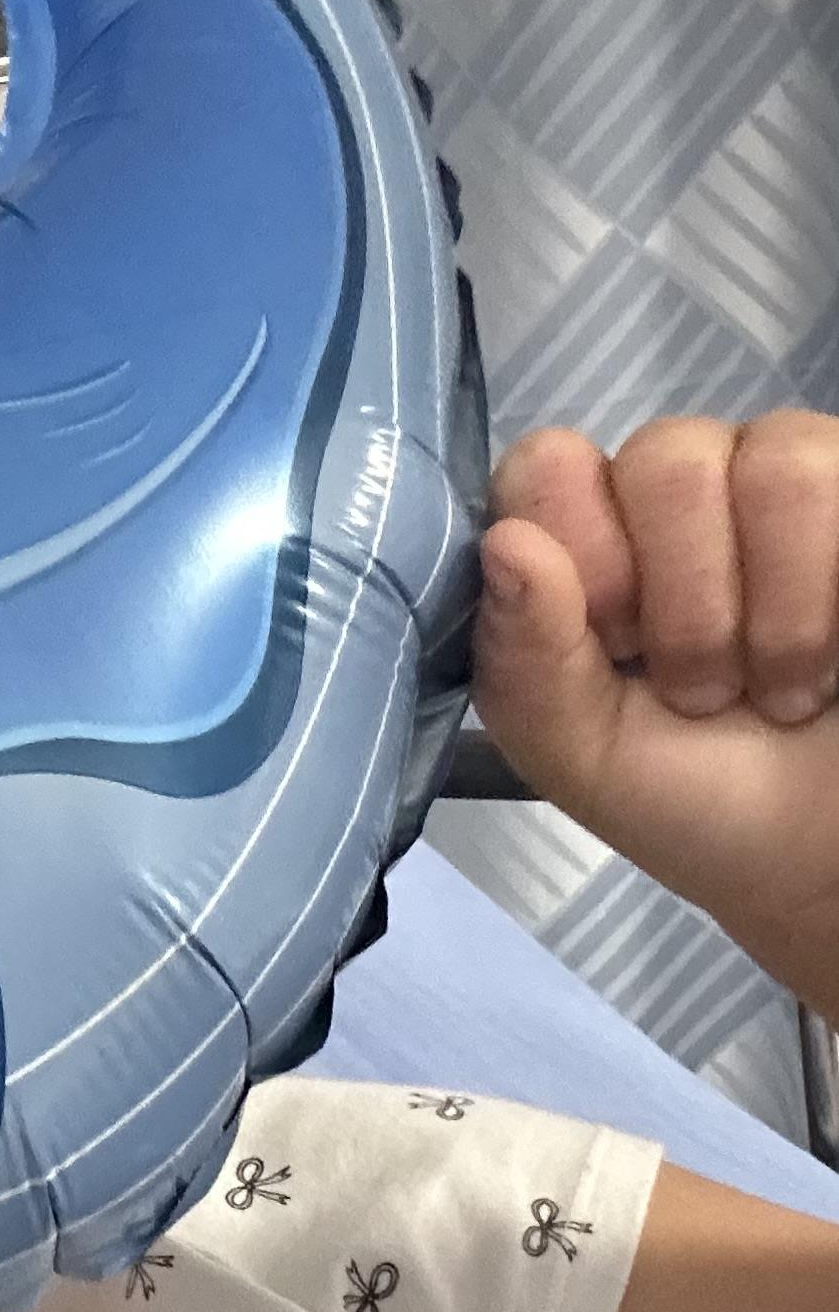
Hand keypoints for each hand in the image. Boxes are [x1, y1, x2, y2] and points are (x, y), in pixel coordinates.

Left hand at [476, 415, 838, 1022]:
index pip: (548, 466)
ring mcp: (780, 481)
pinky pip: (836, 483)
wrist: (814, 852)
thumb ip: (524, 659)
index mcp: (586, 542)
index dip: (579, 553)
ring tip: (770, 690)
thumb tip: (506, 542)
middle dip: (684, 605)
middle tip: (698, 692)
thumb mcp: (580, 754)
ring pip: (770, 465)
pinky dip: (823, 600)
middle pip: (666, 458)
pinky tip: (828, 663)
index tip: (608, 649)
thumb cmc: (692, 800)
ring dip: (768, 615)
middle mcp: (679, 491)